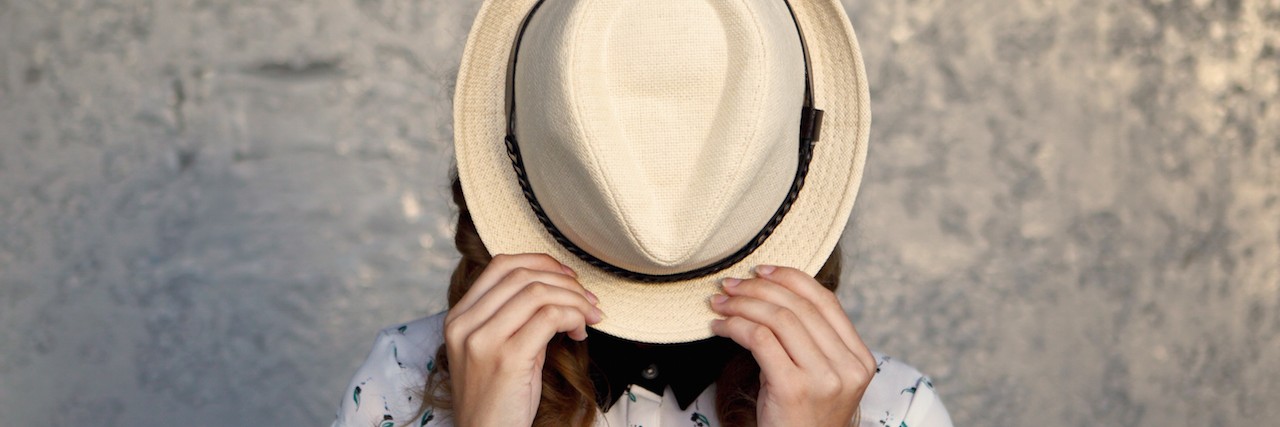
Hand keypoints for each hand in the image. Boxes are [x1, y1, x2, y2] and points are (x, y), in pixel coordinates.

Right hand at [442, 253, 603, 426]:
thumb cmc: (498, 401)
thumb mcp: (498, 350)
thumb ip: (517, 318)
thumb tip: (557, 292)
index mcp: (459, 318)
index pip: (501, 265)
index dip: (542, 263)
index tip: (568, 277)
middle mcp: (465, 325)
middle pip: (523, 275)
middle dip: (566, 282)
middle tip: (589, 299)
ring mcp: (483, 341)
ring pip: (539, 292)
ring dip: (575, 300)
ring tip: (589, 316)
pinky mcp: (507, 358)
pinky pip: (550, 318)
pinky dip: (574, 318)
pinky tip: (580, 333)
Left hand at [709, 265, 875, 426]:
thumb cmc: (800, 420)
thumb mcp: (817, 377)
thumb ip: (808, 341)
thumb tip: (770, 294)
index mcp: (859, 359)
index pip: (826, 302)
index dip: (791, 278)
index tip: (761, 271)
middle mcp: (848, 367)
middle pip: (800, 306)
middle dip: (758, 289)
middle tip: (729, 285)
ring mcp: (824, 379)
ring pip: (779, 319)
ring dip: (743, 304)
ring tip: (720, 303)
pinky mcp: (794, 388)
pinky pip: (760, 340)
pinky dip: (735, 326)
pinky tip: (720, 327)